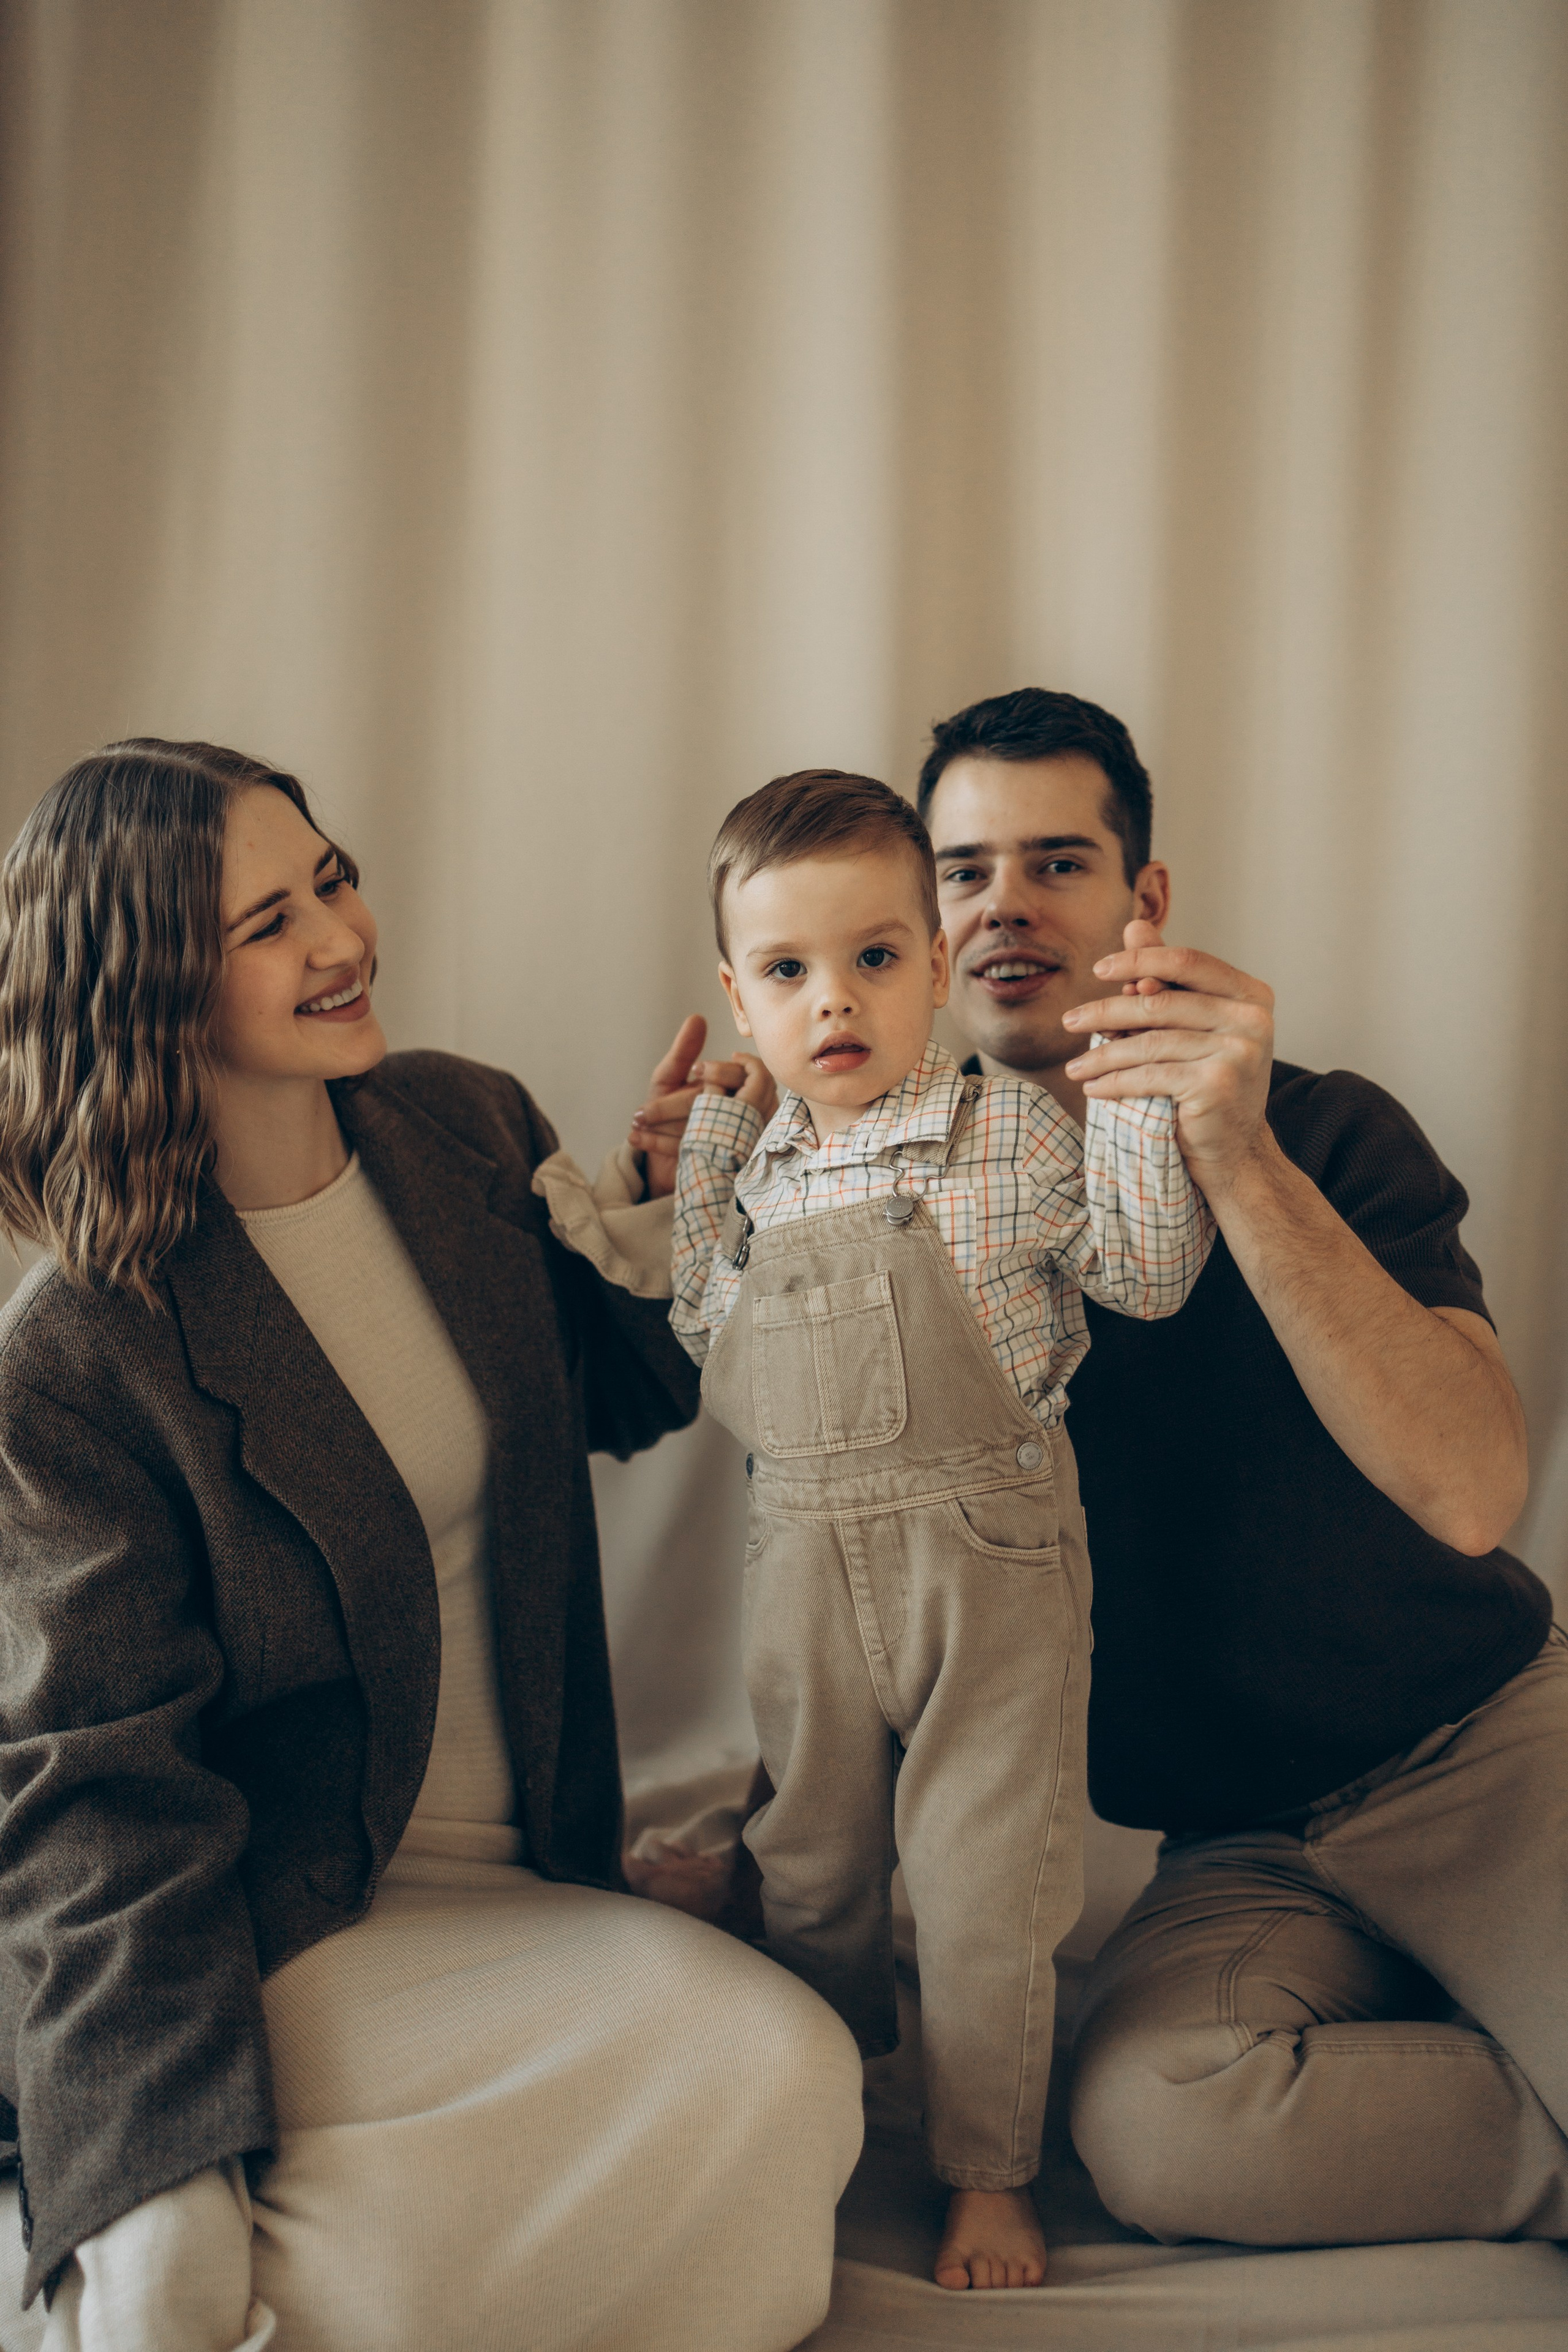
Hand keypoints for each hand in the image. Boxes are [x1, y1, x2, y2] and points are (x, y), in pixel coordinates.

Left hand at [629, 1014, 776, 1198]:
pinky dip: (658, 1143)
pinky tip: (635, 1137)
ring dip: (663, 1127)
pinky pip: (691, 1150)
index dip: (713, 1074)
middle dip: (671, 1107)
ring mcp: (730, 1142)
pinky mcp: (715, 1165)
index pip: (733, 1078)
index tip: (693, 1072)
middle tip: (640, 1112)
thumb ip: (684, 1051)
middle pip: (714, 1106)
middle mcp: (737, 1116)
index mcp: (732, 1091)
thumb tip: (697, 1018)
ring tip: (636, 1124)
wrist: (657, 1157)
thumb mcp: (669, 1079)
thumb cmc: (665, 1112)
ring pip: (703, 1130)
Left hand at [1060, 929, 1274, 1193]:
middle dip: (1107, 1011)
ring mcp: (1240, 1050)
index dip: (1139, 960)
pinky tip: (1093, 1088)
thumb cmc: (1209, 1082)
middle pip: (1161, 1002)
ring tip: (1074, 1067)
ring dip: (1103, 1054)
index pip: (1186, 961)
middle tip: (1070, 1022)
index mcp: (1251, 993)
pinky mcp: (1219, 1083)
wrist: (1235, 1150)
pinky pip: (1150, 1075)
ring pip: (1150, 1041)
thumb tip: (1134, 926)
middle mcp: (1252, 1017)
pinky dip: (1115, 1082)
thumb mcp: (1192, 1026)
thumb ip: (1166, 979)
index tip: (1099, 969)